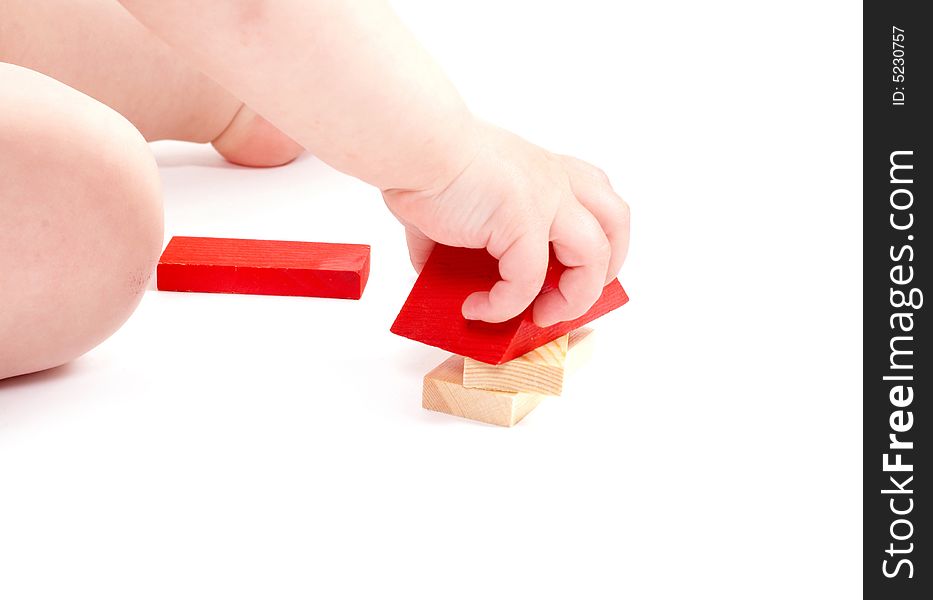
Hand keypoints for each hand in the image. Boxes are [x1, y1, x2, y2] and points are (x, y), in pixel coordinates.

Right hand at [383, 122, 629, 326]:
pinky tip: (477, 309)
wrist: (412, 143)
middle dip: (607, 266)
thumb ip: (452, 233)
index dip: (596, 240)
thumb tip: (431, 266)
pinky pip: (527, 281)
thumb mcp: (455, 199)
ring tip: (539, 316)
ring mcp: (546, 200)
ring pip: (593, 256)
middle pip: (616, 222)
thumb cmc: (425, 160)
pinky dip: (505, 305)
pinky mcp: (524, 222)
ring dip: (574, 297)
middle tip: (572, 296)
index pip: (595, 201)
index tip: (570, 274)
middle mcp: (555, 181)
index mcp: (545, 169)